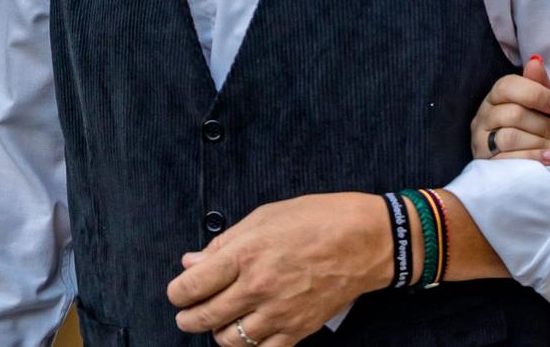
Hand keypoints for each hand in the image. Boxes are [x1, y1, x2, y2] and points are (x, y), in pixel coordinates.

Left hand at [167, 192, 388, 345]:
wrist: (370, 239)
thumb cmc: (321, 218)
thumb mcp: (268, 215)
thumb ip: (226, 241)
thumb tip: (192, 262)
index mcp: (246, 254)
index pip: (189, 287)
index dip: (178, 291)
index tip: (182, 290)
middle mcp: (257, 286)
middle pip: (201, 318)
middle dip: (188, 317)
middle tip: (192, 311)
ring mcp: (278, 312)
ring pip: (227, 341)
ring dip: (218, 333)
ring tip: (224, 320)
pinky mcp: (298, 329)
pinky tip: (251, 333)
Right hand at [469, 54, 549, 162]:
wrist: (518, 156)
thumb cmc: (530, 123)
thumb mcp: (537, 103)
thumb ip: (538, 84)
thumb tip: (536, 60)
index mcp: (496, 95)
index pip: (508, 86)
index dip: (538, 95)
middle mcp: (484, 116)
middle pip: (514, 115)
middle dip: (548, 126)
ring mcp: (481, 141)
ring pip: (511, 138)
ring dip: (544, 143)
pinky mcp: (486, 163)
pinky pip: (510, 160)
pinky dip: (534, 158)